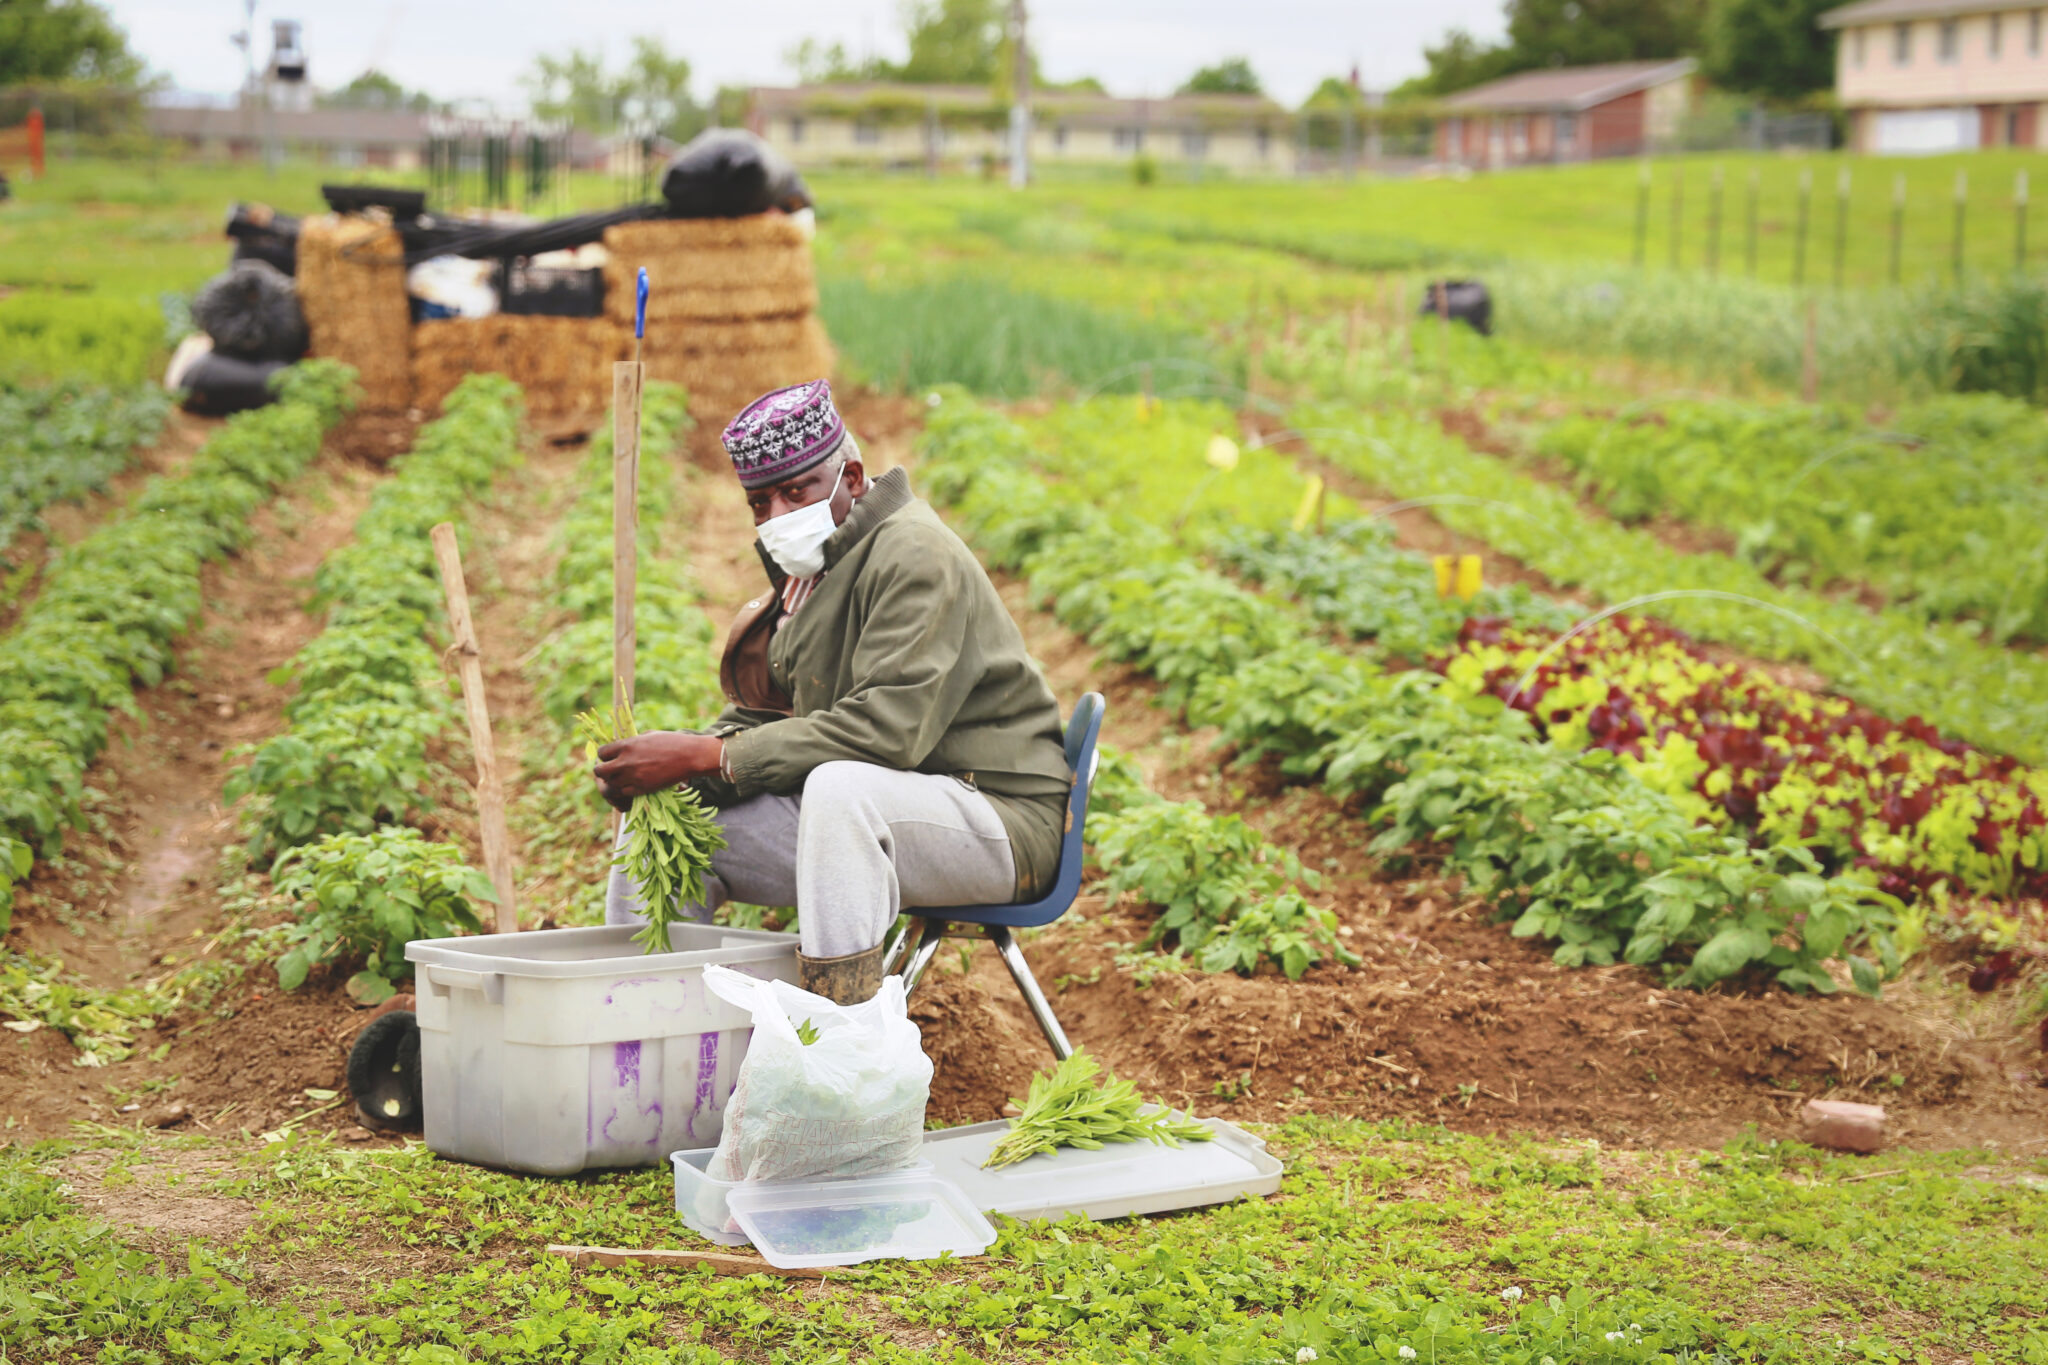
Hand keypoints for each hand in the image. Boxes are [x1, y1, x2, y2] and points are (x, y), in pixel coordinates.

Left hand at [592, 732, 723, 808]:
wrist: (690, 756)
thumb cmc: (672, 741)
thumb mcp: (649, 735)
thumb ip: (633, 741)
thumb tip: (624, 744)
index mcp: (627, 745)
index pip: (602, 753)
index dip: (604, 755)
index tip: (610, 757)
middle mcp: (626, 762)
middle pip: (600, 771)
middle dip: (603, 771)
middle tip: (611, 770)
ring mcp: (634, 776)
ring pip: (611, 784)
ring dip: (614, 781)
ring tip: (623, 778)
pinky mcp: (643, 788)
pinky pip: (624, 792)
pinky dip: (626, 789)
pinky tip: (634, 784)